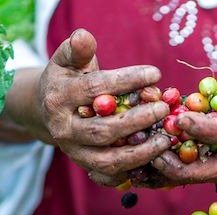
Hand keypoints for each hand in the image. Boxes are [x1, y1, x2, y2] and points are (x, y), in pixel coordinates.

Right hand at [8, 29, 170, 185]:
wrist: (49, 110)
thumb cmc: (68, 81)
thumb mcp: (67, 61)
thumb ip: (77, 50)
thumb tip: (84, 36)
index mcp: (59, 98)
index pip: (95, 89)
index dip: (126, 81)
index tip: (156, 74)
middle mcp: (63, 129)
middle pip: (102, 131)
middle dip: (137, 121)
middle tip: (164, 109)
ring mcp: (74, 152)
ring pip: (107, 160)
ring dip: (140, 153)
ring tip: (166, 140)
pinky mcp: (85, 166)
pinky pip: (108, 176)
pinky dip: (131, 173)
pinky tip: (153, 161)